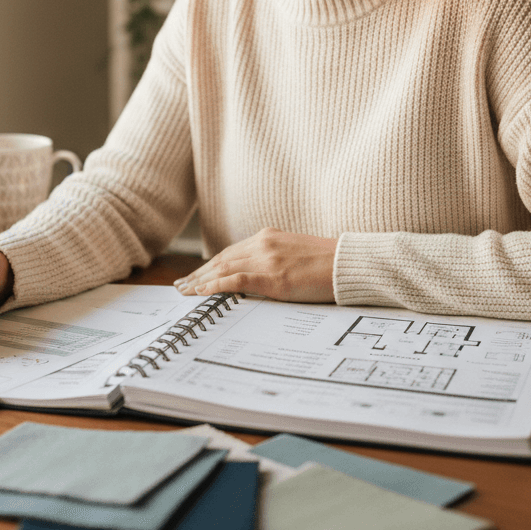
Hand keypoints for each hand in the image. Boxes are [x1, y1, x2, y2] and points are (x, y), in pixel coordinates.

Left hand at [173, 228, 336, 302]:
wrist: (349, 264)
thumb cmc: (327, 263)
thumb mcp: (295, 254)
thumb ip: (274, 259)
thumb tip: (258, 274)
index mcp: (268, 237)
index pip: (230, 252)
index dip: (210, 264)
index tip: (195, 275)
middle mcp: (263, 244)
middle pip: (221, 259)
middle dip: (199, 273)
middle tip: (181, 285)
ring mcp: (267, 260)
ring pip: (224, 268)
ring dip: (200, 280)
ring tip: (184, 291)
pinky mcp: (274, 277)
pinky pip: (236, 280)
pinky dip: (216, 285)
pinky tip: (201, 292)